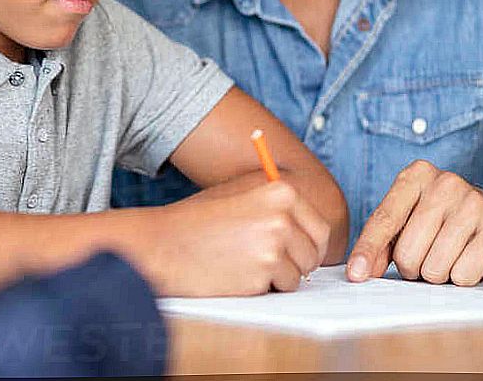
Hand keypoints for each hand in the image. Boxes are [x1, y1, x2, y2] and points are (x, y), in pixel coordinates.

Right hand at [143, 180, 330, 295]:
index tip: (302, 252)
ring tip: (244, 265)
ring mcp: (273, 247)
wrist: (162, 244)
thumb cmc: (196, 221)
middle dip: (298, 263)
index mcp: (280, 192)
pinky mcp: (261, 276)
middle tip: (272, 265)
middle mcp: (282, 217)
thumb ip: (275, 207)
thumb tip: (307, 229)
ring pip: (297, 276)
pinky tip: (235, 275)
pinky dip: (261, 289)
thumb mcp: (239, 197)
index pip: (320, 226)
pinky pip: (277, 290)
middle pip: (314, 253)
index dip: (312, 244)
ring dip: (277, 278)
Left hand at [347, 160, 482, 285]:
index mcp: (418, 175)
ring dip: (440, 274)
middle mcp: (446, 183)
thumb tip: (360, 270)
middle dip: (414, 267)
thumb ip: (384, 243)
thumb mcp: (413, 224)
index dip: (367, 250)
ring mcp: (474, 204)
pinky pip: (462, 275)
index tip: (355, 275)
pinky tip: (474, 260)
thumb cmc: (452, 229)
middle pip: (407, 251)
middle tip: (431, 256)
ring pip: (434, 267)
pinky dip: (463, 278)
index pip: (384, 218)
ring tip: (453, 256)